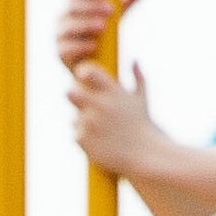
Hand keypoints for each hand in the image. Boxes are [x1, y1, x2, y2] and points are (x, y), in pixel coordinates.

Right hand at [50, 0, 135, 74]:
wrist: (96, 66)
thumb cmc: (103, 36)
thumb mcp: (114, 18)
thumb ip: (125, 4)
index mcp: (73, 6)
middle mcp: (62, 19)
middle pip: (72, 7)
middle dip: (91, 7)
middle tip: (110, 9)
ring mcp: (59, 36)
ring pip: (68, 27)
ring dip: (86, 24)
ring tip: (103, 26)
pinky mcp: (61, 54)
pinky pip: (67, 48)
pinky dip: (81, 46)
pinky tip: (94, 45)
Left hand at [64, 53, 160, 183]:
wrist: (144, 154)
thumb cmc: (143, 126)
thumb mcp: (142, 99)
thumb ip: (138, 77)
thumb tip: (134, 60)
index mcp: (112, 91)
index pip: (87, 71)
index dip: (82, 73)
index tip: (84, 80)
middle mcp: (99, 104)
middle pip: (71, 92)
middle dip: (75, 97)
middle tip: (84, 105)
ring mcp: (90, 122)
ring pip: (75, 117)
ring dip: (84, 122)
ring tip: (102, 131)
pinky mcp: (83, 139)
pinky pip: (76, 134)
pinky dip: (85, 138)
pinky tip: (100, 142)